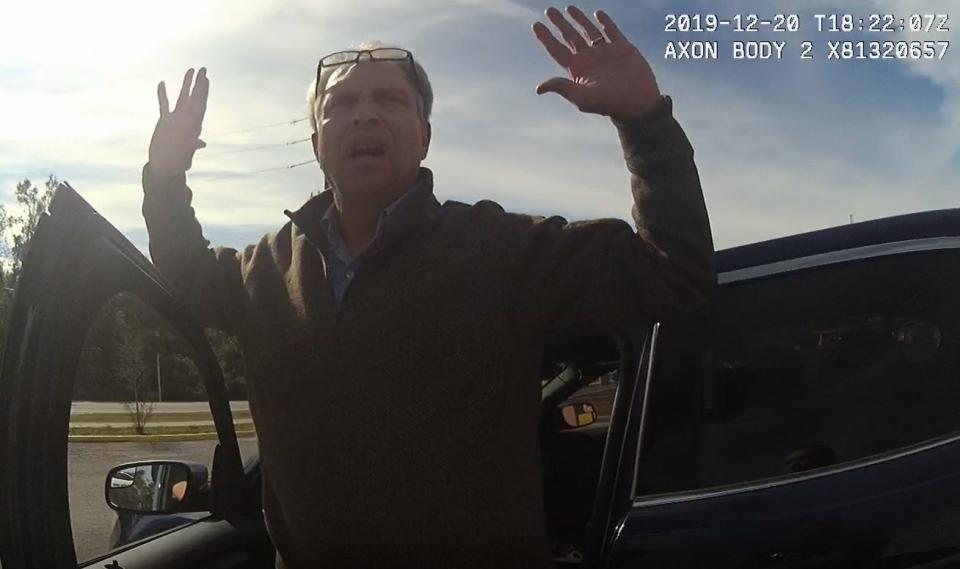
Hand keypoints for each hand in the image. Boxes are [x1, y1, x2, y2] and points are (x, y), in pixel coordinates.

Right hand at [148, 68, 208, 176]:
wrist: (164, 167)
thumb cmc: (177, 163)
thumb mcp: (186, 154)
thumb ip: (193, 147)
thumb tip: (202, 144)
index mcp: (193, 125)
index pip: (200, 104)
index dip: (203, 91)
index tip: (206, 78)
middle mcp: (186, 120)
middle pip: (194, 97)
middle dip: (199, 83)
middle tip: (204, 68)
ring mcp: (176, 119)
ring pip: (182, 98)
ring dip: (185, 85)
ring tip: (189, 70)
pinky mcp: (165, 122)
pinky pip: (164, 105)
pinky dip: (163, 95)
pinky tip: (162, 83)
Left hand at [533, 7, 660, 119]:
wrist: (638, 103)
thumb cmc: (609, 104)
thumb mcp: (582, 98)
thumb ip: (562, 88)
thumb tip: (539, 88)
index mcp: (578, 69)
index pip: (557, 50)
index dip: (546, 38)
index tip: (536, 25)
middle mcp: (590, 59)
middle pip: (570, 37)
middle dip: (560, 23)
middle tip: (549, 10)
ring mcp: (606, 53)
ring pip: (589, 32)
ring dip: (580, 19)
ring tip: (569, 8)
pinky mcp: (623, 49)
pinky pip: (612, 31)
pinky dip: (605, 22)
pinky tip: (598, 13)